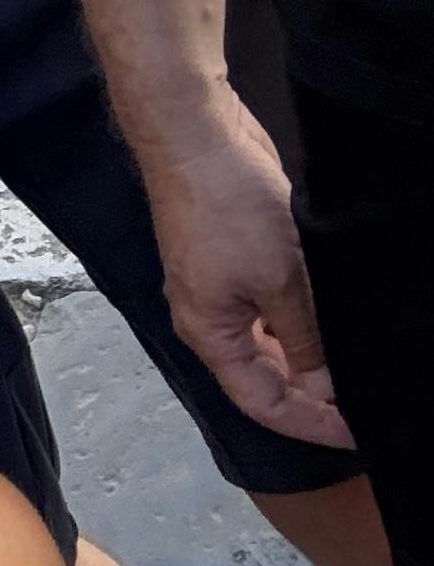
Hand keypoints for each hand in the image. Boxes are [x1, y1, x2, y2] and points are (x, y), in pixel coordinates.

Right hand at [133, 91, 353, 448]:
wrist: (197, 135)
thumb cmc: (226, 206)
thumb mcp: (278, 281)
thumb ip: (305, 341)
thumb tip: (325, 391)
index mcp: (209, 333)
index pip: (262, 403)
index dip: (310, 423)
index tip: (358, 430)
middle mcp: (212, 318)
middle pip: (265, 377)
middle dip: (315, 394)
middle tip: (369, 400)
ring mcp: (224, 287)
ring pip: (272, 342)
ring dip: (314, 355)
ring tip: (361, 361)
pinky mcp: (240, 258)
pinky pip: (274, 307)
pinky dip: (306, 322)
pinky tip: (340, 317)